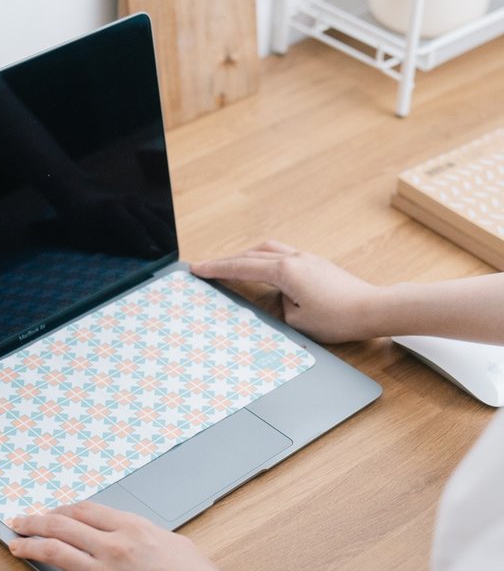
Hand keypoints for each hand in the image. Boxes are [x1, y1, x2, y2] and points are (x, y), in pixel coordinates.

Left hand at [9, 502, 343, 570]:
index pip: (85, 510)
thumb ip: (147, 535)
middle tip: (19, 521)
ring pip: (54, 553)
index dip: (62, 510)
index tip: (52, 513)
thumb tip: (131, 535)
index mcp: (133, 527)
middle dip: (35, 521)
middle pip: (62, 525)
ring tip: (15, 545)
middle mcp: (114, 546)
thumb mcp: (175, 542)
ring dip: (29, 546)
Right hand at [192, 241, 381, 343]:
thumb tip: (276, 299)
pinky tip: (264, 269)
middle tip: (206, 267)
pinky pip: (281, 254)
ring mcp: (306, 258)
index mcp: (284, 271)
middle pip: (250, 254)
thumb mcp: (296, 321)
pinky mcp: (316, 263)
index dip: (216, 269)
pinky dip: (264, 259)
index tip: (198, 268)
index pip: (241, 268)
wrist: (373, 309)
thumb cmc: (338, 318)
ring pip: (266, 250)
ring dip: (246, 256)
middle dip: (226, 261)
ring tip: (232, 265)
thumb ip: (278, 307)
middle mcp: (293, 258)